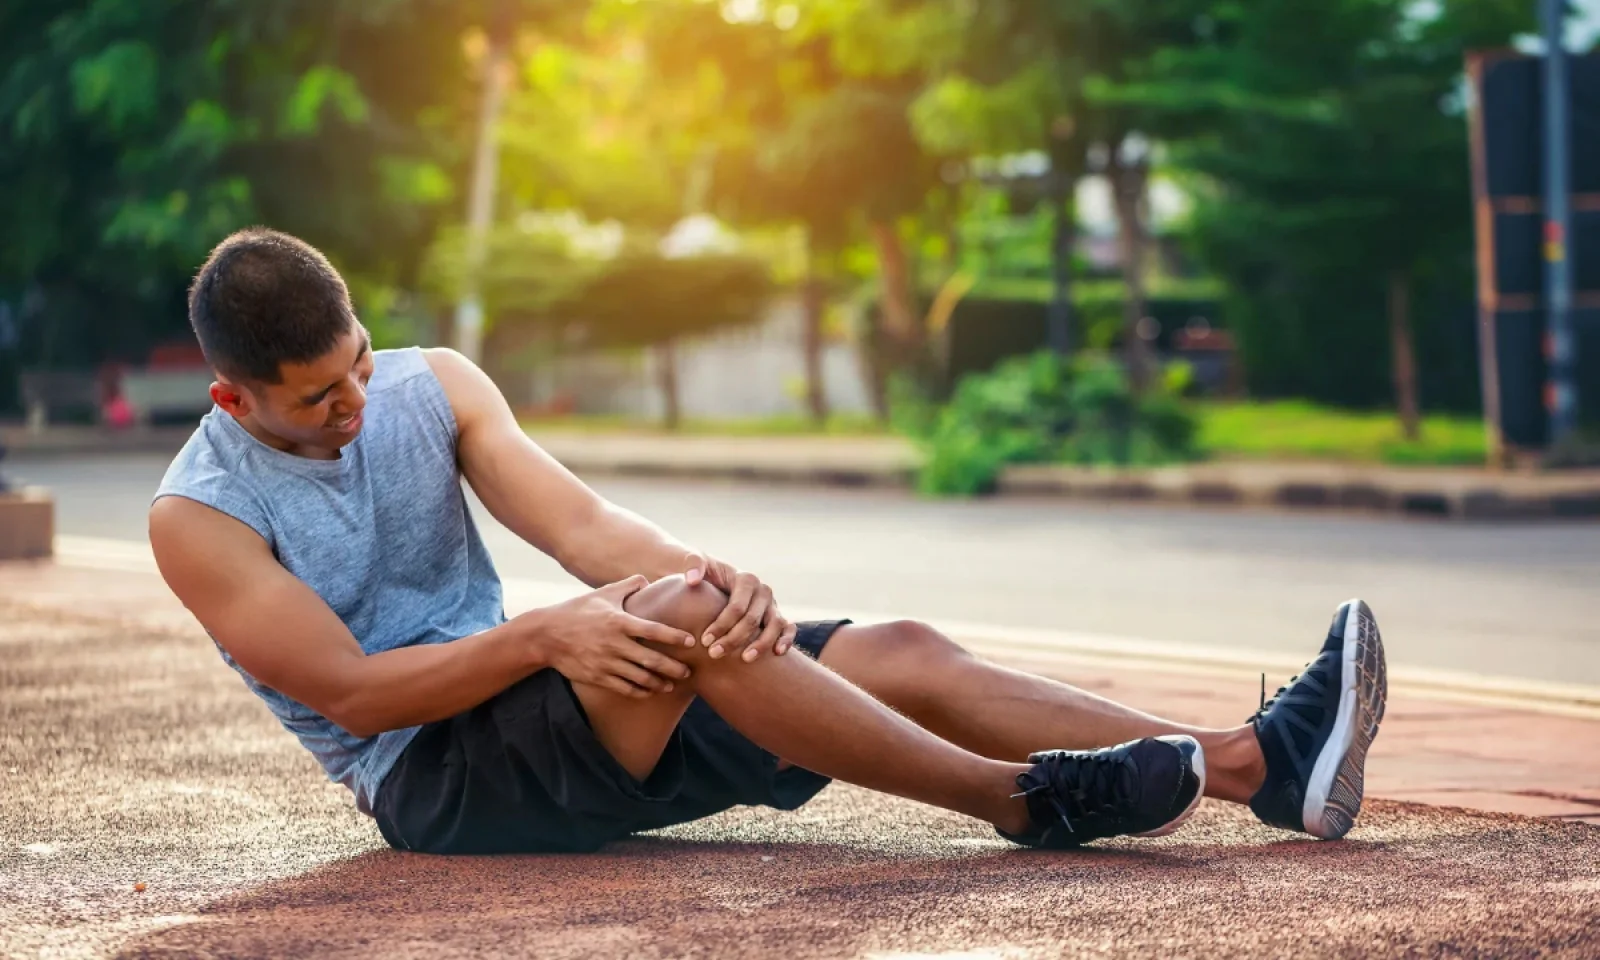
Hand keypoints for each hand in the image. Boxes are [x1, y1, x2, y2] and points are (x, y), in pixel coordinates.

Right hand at [535, 576, 696, 698]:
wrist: (546, 635)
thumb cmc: (577, 610)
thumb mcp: (602, 594)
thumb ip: (627, 585)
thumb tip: (647, 580)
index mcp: (618, 622)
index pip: (653, 630)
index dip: (674, 637)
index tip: (690, 641)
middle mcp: (614, 644)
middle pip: (651, 660)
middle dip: (673, 668)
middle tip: (688, 671)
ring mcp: (605, 663)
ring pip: (640, 678)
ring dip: (659, 683)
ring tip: (672, 685)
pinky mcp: (597, 677)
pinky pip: (624, 688)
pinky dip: (640, 691)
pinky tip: (650, 691)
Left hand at [685, 554, 796, 662]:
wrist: (717, 579)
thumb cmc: (705, 574)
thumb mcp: (696, 562)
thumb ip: (693, 564)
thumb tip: (692, 580)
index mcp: (746, 579)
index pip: (737, 606)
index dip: (721, 625)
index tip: (704, 641)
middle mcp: (763, 591)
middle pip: (752, 619)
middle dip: (733, 639)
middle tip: (713, 654)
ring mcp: (772, 604)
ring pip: (775, 625)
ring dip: (761, 644)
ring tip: (745, 659)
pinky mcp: (777, 616)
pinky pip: (788, 628)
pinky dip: (786, 640)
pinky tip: (777, 654)